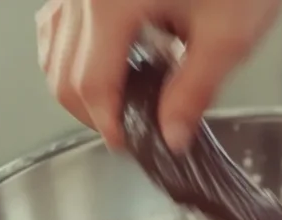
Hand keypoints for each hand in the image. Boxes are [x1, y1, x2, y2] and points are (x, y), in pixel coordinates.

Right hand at [37, 0, 280, 150]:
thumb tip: (172, 135)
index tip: (130, 144)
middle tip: (134, 128)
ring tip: (131, 95)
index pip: (91, 85)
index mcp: (112, 2)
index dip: (109, 125)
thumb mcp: (228, 34)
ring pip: (53, 50)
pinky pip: (59, 23)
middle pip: (63, 74)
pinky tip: (117, 60)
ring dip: (83, 84)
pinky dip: (78, 53)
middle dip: (95, 111)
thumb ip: (195, 91)